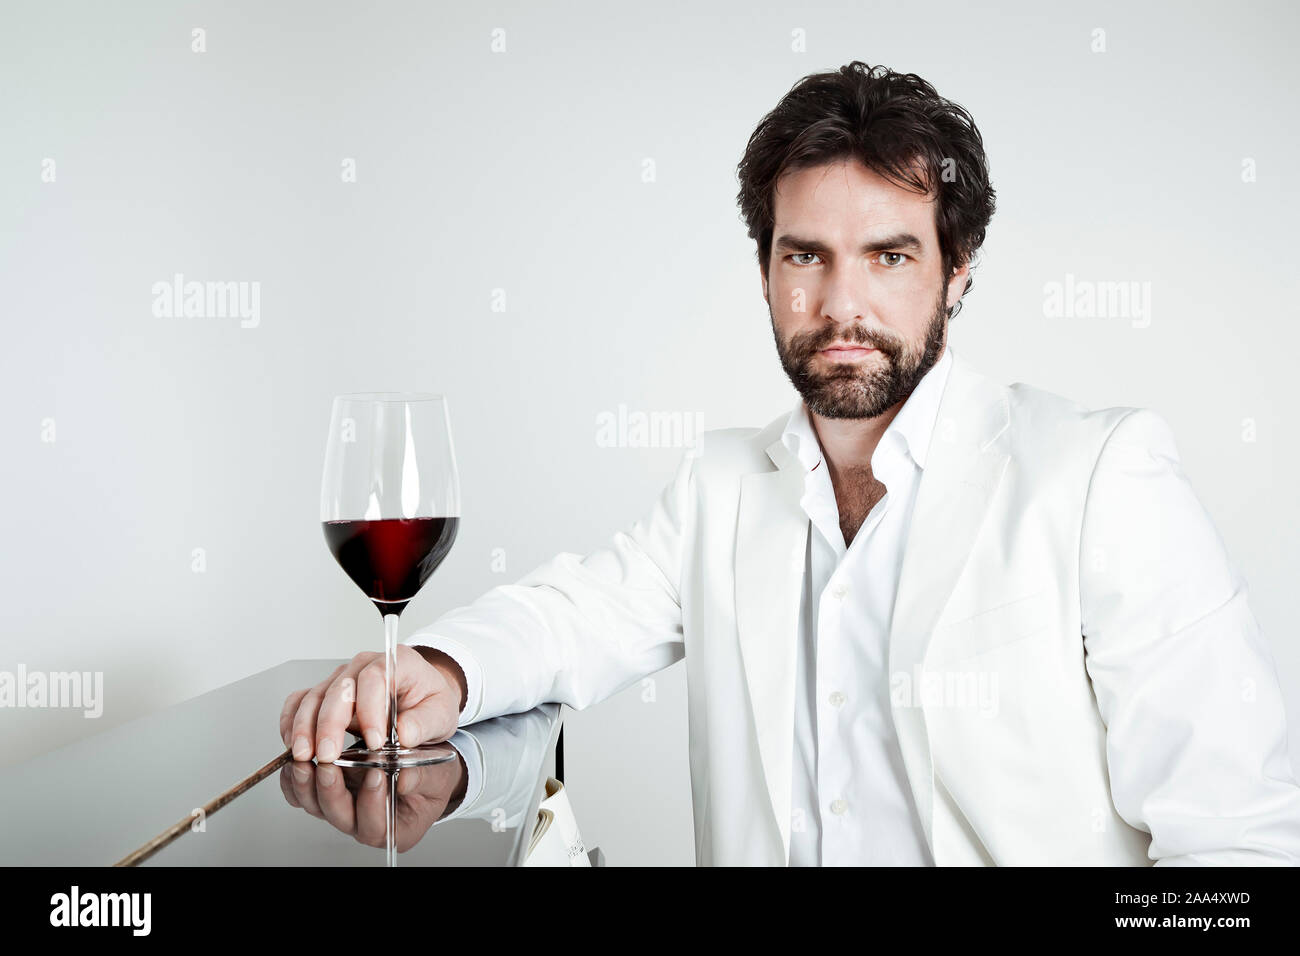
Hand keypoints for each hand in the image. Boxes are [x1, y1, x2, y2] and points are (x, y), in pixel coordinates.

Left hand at [278, 755, 468, 851]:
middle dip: (330, 792)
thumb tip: (401, 777)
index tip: (375, 773)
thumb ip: (420, 777)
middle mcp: (364, 824)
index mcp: (394, 830)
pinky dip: (295, 778)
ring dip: (307, 784)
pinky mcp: (329, 794)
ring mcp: (344, 810)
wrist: (424, 764)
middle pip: (339, 817)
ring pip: (316, 806)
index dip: (371, 800)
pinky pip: (303, 793)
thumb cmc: (433, 775)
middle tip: (329, 766)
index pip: (374, 825)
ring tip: (305, 760)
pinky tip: (296, 758)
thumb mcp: (437, 774)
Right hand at [280, 645, 467, 762]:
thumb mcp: (441, 713)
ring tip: (304, 755)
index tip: (375, 741)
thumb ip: (424, 723)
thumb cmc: (429, 700)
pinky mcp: (325, 693)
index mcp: (396, 662)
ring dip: (305, 727)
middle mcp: (363, 665)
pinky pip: (300, 701)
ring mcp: (341, 678)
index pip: (375, 678)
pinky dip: (292, 722)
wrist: (421, 693)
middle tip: (328, 756)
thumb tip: (403, 735)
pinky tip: (293, 744)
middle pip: (338, 689)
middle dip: (330, 725)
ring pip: (314, 696)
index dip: (371, 710)